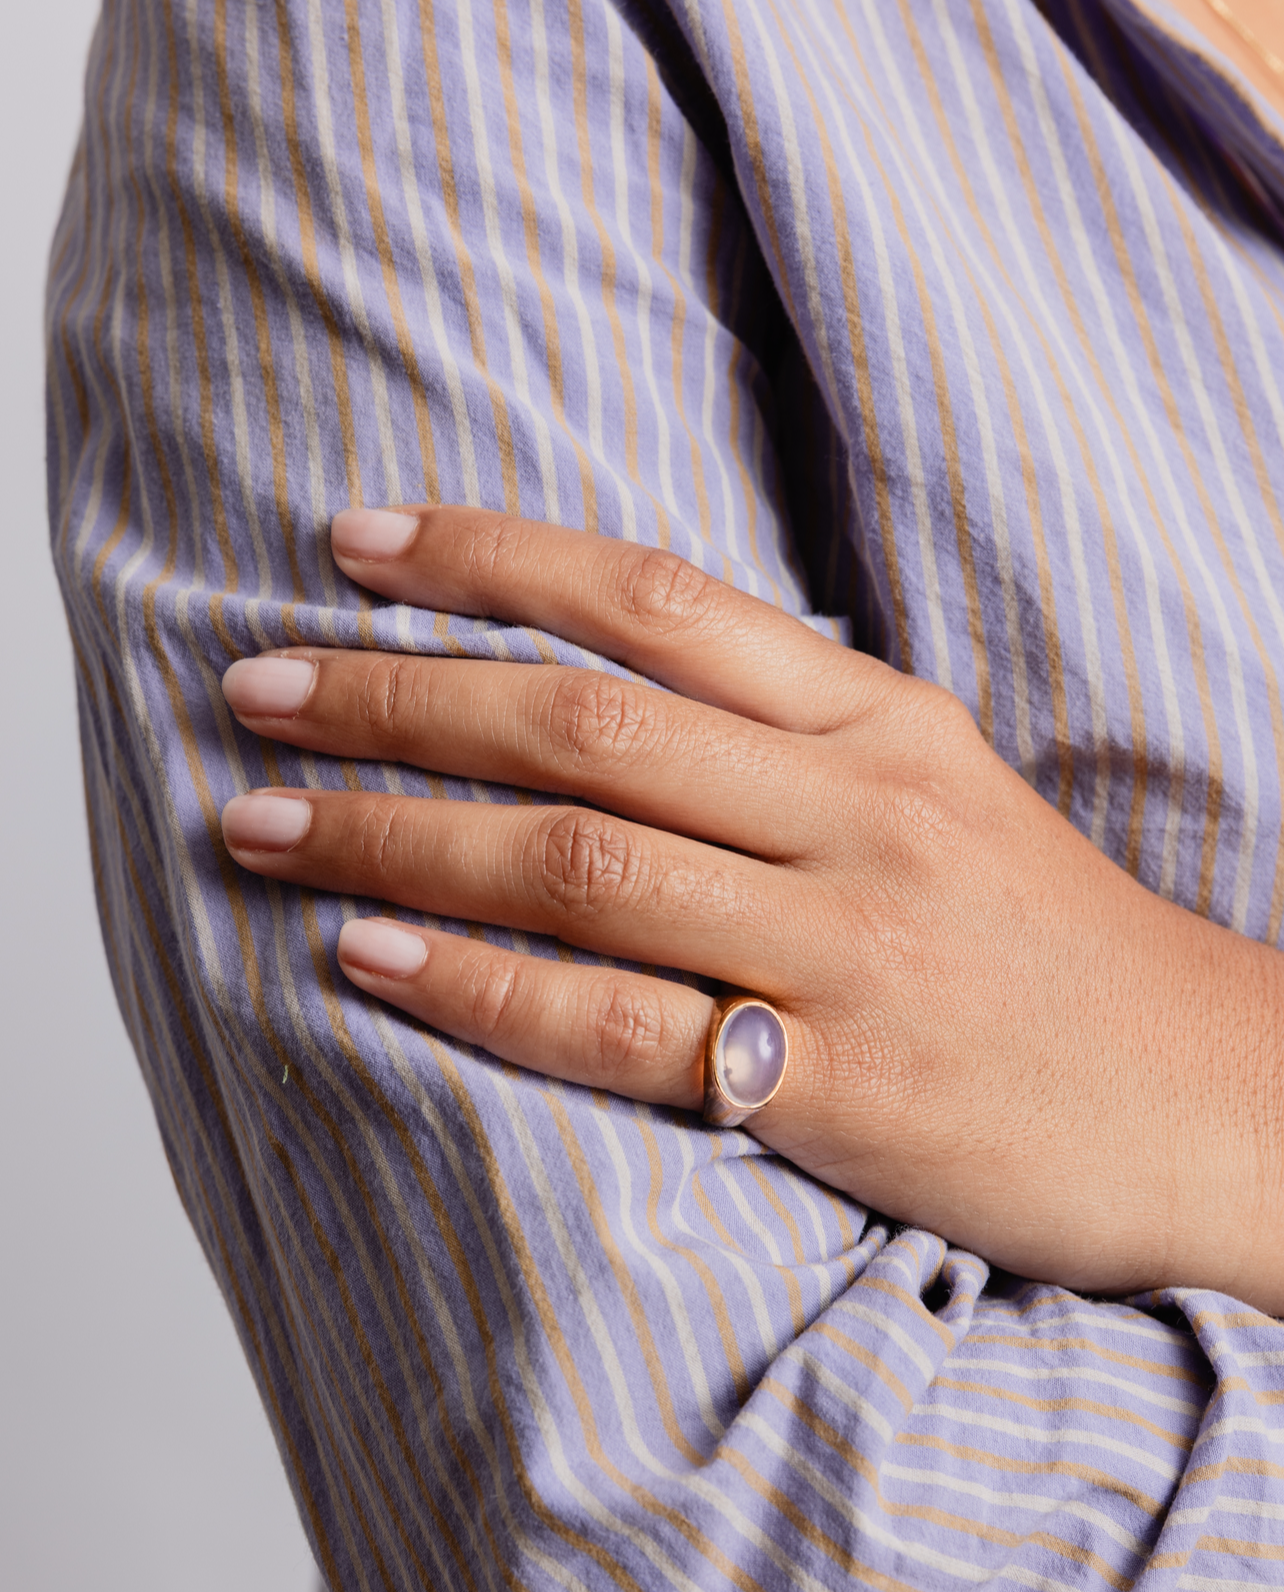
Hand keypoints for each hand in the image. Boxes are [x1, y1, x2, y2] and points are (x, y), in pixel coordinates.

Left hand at [220, 506, 1283, 1310]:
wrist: (1217, 1095)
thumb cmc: (1052, 940)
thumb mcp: (941, 788)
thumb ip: (789, 734)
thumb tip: (607, 687)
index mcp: (882, 723)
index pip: (657, 602)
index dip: (490, 561)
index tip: (354, 546)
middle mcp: (858, 813)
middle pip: (581, 725)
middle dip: (396, 697)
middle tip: (254, 689)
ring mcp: (848, 946)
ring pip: (578, 862)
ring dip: (397, 834)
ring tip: (260, 823)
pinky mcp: (840, 1084)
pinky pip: (620, 1022)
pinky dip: (480, 985)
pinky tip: (370, 955)